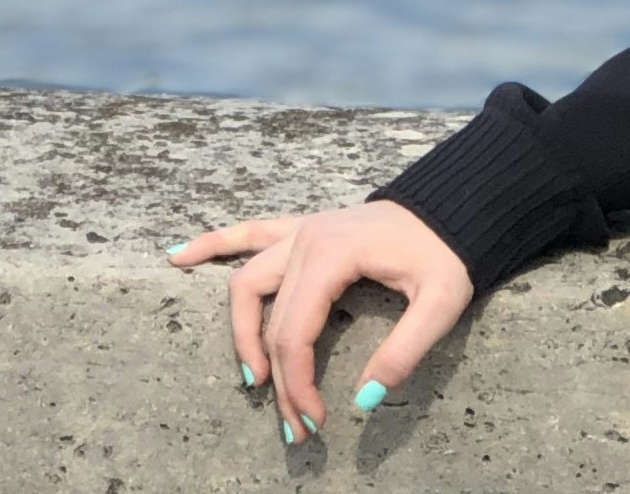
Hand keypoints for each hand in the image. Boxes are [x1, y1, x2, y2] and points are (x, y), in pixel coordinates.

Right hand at [166, 200, 472, 440]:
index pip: (294, 333)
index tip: (315, 420)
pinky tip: (178, 256)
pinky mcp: (301, 229)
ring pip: (245, 283)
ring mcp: (298, 231)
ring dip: (240, 332)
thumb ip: (403, 351)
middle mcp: (303, 240)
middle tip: (293, 423)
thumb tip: (364, 399)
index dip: (297, 383)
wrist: (451, 206)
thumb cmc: (446, 252)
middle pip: (270, 321)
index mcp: (331, 256)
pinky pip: (246, 234)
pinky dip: (212, 244)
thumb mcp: (439, 304)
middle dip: (276, 378)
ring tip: (247, 377)